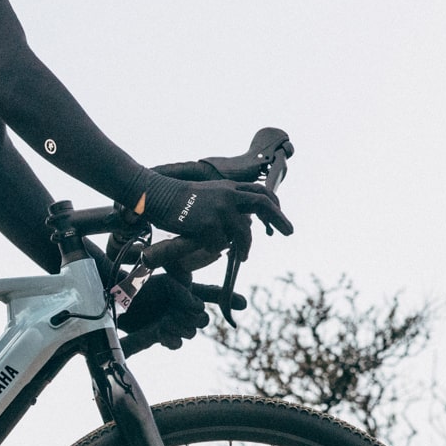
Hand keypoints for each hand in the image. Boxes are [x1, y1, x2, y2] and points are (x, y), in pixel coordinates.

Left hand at [118, 274, 248, 353]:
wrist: (109, 301)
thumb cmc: (129, 285)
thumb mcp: (150, 279)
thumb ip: (177, 284)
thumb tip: (193, 298)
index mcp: (182, 287)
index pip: (209, 292)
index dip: (228, 298)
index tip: (242, 304)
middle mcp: (180, 305)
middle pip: (202, 317)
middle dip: (194, 316)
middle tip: (181, 312)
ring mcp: (172, 321)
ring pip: (191, 330)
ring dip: (180, 327)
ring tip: (165, 323)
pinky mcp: (161, 335)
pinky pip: (176, 342)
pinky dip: (172, 339)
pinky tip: (163, 334)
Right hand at [153, 160, 294, 238]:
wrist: (156, 194)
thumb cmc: (178, 199)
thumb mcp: (208, 195)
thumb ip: (226, 203)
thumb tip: (244, 222)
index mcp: (229, 187)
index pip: (260, 192)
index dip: (274, 206)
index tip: (279, 219)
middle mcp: (228, 194)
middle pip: (262, 203)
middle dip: (279, 219)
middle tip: (289, 232)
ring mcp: (219, 208)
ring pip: (243, 232)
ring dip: (245, 247)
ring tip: (243, 257)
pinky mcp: (207, 223)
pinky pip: (220, 244)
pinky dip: (215, 249)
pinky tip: (206, 247)